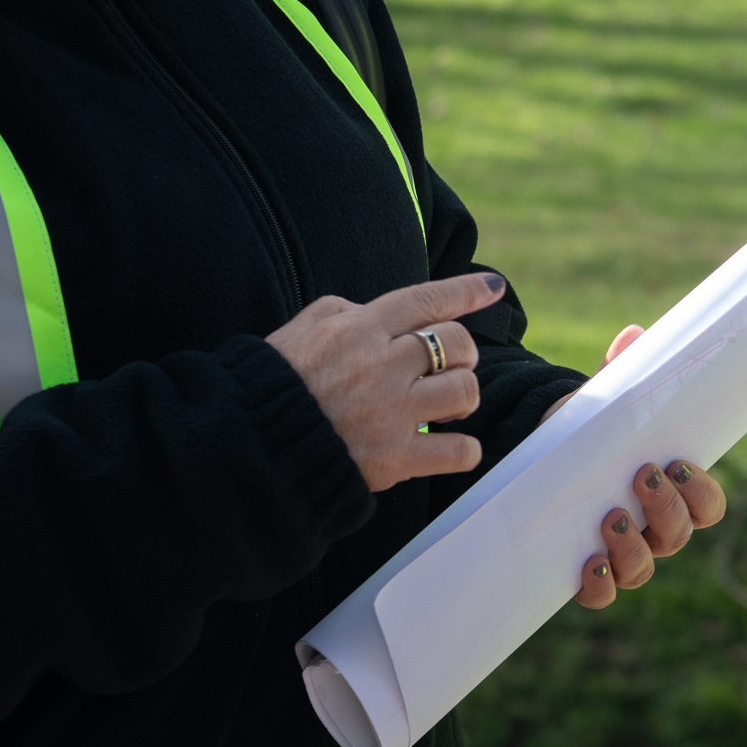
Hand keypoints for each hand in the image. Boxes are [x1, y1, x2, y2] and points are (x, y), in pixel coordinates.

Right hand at [268, 271, 498, 492]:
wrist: (253, 447)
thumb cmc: (272, 387)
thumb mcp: (298, 331)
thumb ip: (341, 311)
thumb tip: (369, 310)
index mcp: (361, 330)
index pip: (426, 300)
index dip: (466, 291)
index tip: (493, 287)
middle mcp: (384, 366)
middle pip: (455, 345)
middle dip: (463, 352)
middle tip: (453, 364)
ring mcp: (394, 413)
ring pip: (464, 392)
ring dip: (463, 397)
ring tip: (448, 406)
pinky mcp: (396, 458)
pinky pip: (457, 451)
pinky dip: (463, 450)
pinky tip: (453, 446)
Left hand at [557, 326, 728, 607]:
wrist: (537, 461)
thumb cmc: (586, 433)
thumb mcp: (604, 404)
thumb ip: (621, 373)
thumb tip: (633, 335)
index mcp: (672, 494)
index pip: (708, 507)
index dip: (703, 493)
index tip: (680, 463)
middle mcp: (653, 530)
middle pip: (679, 536)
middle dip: (667, 509)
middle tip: (644, 474)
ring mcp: (621, 555)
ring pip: (644, 568)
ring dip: (633, 546)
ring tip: (611, 515)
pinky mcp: (584, 572)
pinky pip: (602, 594)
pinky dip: (600, 585)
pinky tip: (588, 562)